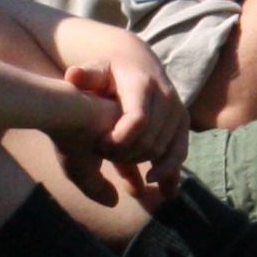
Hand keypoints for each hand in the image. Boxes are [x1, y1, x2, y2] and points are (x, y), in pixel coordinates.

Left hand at [47, 16, 187, 183]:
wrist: (137, 64)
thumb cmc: (107, 71)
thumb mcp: (95, 69)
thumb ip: (85, 75)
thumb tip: (74, 75)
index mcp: (143, 85)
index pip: (138, 121)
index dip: (119, 141)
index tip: (98, 148)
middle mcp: (166, 98)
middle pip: (151, 140)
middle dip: (127, 155)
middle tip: (103, 158)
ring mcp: (178, 112)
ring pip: (166, 149)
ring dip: (145, 166)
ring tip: (127, 178)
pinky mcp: (183, 124)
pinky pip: (180, 152)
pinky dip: (173, 172)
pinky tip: (166, 192)